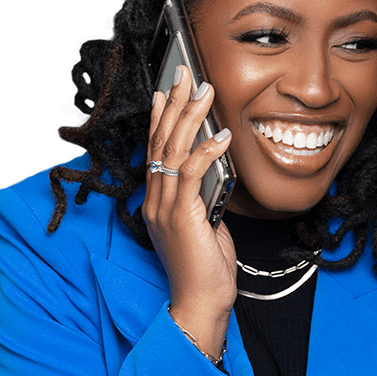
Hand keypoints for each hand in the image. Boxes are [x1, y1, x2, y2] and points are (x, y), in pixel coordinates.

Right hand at [143, 66, 235, 357]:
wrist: (201, 302)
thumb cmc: (205, 267)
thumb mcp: (204, 223)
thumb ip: (203, 197)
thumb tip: (214, 172)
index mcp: (158, 200)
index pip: (156, 149)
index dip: (161, 118)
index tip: (167, 92)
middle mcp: (155, 200)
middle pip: (162, 141)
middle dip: (174, 104)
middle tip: (185, 74)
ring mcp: (165, 207)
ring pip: (173, 150)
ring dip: (190, 117)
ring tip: (205, 90)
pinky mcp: (181, 216)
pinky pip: (192, 174)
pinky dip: (206, 151)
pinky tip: (221, 134)